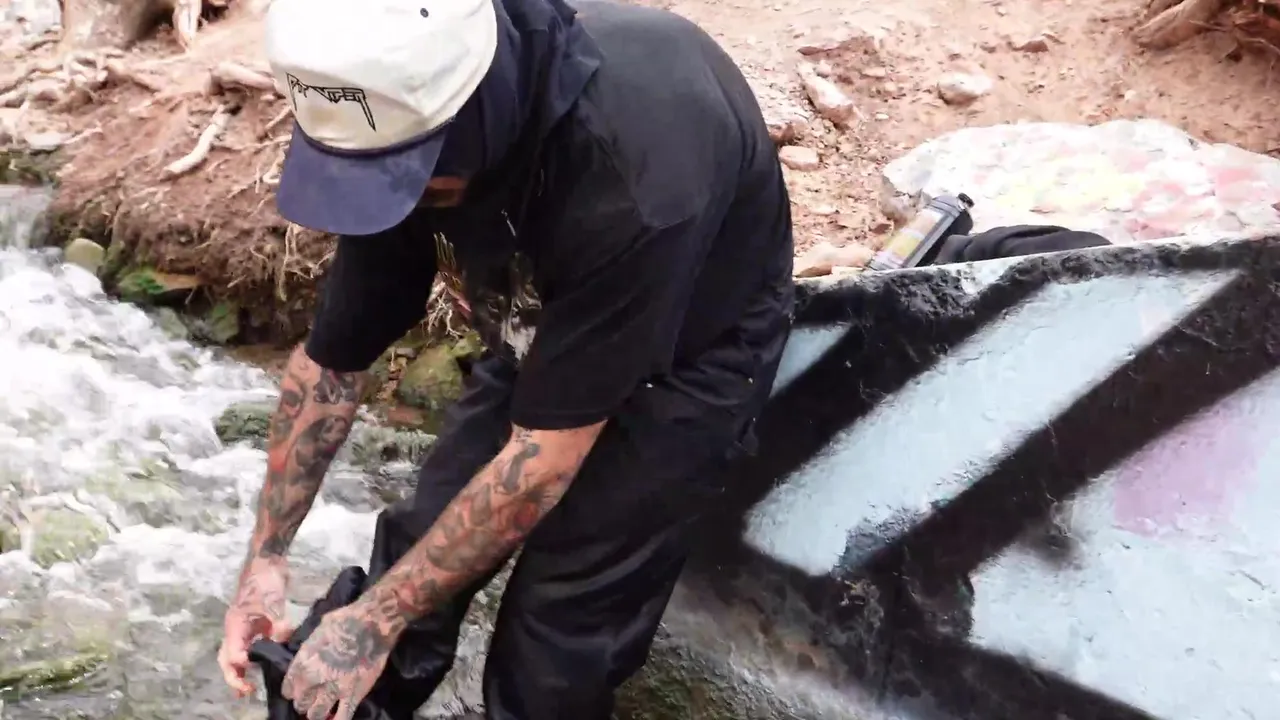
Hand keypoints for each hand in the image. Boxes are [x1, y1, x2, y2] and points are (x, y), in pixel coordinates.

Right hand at [218, 554, 291, 696]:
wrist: (268, 560)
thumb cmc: (264, 579)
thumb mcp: (272, 602)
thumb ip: (277, 623)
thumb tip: (284, 640)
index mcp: (234, 625)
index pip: (232, 654)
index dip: (241, 667)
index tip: (251, 677)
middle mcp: (237, 629)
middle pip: (228, 658)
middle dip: (234, 676)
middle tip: (245, 692)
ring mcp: (246, 626)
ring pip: (240, 653)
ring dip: (243, 670)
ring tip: (250, 686)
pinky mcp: (257, 622)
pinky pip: (254, 644)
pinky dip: (258, 656)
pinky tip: (268, 663)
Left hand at [281, 600, 399, 719]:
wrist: (372, 624)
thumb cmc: (345, 619)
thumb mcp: (318, 627)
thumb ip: (310, 644)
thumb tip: (304, 649)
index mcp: (304, 661)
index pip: (289, 685)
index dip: (290, 690)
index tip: (292, 692)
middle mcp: (314, 678)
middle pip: (301, 701)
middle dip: (303, 702)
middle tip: (307, 701)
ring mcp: (334, 689)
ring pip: (317, 713)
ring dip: (316, 713)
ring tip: (319, 711)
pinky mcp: (354, 694)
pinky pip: (343, 716)